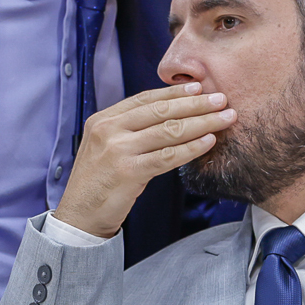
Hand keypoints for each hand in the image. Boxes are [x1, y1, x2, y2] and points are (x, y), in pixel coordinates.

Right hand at [53, 83, 235, 237]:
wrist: (79, 216)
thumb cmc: (99, 182)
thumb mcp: (107, 147)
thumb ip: (131, 130)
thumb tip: (171, 116)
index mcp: (103, 119)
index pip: (146, 99)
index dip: (175, 92)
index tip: (200, 88)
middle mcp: (109, 129)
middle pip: (161, 111)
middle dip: (195, 104)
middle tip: (222, 99)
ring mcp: (117, 150)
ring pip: (168, 131)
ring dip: (201, 122)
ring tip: (224, 118)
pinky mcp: (128, 172)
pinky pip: (167, 157)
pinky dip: (191, 148)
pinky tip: (209, 142)